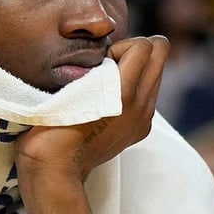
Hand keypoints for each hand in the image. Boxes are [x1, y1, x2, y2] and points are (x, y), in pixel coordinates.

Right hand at [14, 35, 169, 213]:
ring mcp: (143, 119)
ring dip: (135, 70)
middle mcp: (141, 105)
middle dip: (136, 51)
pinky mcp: (140, 130)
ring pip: (156, 74)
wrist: (56, 168)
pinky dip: (134, 90)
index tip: (101, 60)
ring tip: (108, 83)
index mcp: (123, 92)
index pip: (145, 46)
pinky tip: (110, 102)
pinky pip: (148, 96)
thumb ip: (93, 66)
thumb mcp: (68, 86)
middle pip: (160, 54)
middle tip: (111, 63)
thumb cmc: (52, 123)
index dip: (121, 45)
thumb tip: (104, 54)